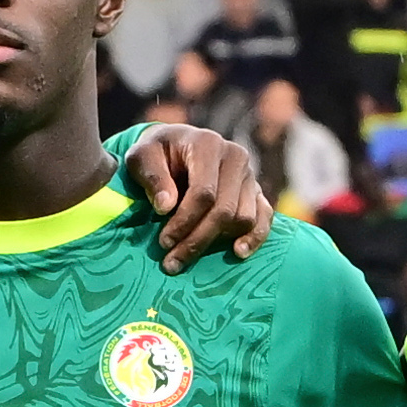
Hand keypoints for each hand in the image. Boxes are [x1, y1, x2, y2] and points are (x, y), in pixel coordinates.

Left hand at [125, 123, 277, 269]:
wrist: (175, 146)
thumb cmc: (156, 153)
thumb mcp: (142, 157)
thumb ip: (152, 177)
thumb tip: (165, 207)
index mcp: (208, 144)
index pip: (204, 192)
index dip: (184, 221)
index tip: (164, 242)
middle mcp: (235, 158)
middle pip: (224, 210)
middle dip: (197, 240)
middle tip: (172, 261)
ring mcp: (249, 176)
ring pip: (244, 218)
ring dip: (218, 243)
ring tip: (189, 257)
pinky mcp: (256, 191)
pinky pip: (265, 217)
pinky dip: (255, 237)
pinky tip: (238, 252)